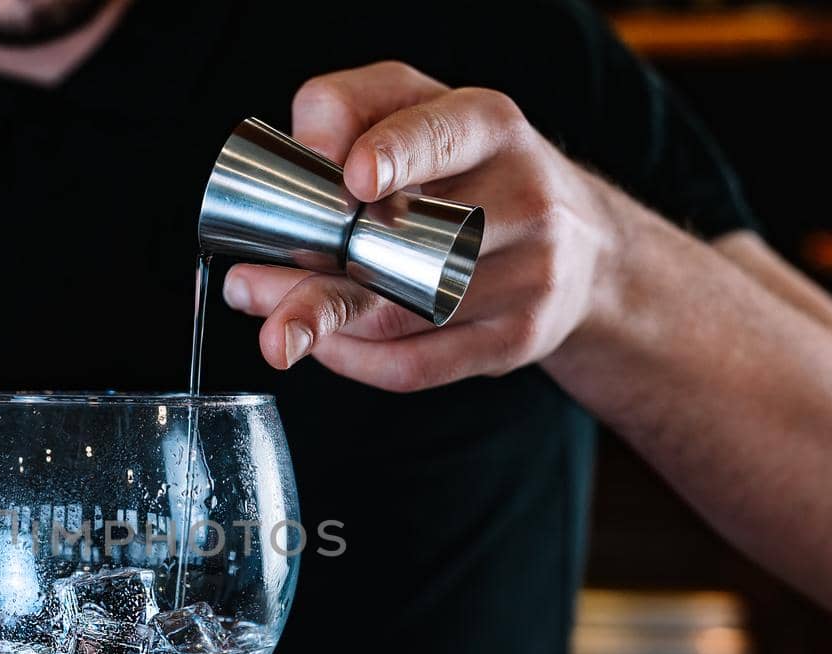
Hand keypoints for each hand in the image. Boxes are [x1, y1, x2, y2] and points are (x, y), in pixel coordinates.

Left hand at [223, 62, 621, 391]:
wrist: (583, 247)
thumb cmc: (474, 170)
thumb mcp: (419, 109)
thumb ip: (349, 111)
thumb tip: (300, 157)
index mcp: (490, 128)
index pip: (443, 133)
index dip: (396, 154)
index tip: (352, 178)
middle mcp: (522, 198)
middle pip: (412, 243)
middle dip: (320, 276)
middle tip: (248, 288)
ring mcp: (528, 274)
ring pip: (405, 313)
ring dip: (321, 322)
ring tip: (266, 323)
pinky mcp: (517, 338)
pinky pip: (418, 365)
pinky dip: (356, 361)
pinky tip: (321, 346)